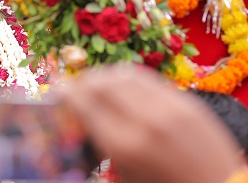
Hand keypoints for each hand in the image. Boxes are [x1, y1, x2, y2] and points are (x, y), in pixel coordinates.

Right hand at [60, 65, 244, 182]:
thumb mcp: (127, 177)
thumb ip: (104, 146)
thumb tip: (84, 119)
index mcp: (126, 145)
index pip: (86, 103)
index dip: (68, 93)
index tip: (59, 91)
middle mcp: (146, 120)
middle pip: (102, 83)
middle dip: (84, 81)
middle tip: (75, 87)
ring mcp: (171, 107)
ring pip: (126, 74)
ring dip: (106, 75)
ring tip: (97, 82)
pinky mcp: (189, 102)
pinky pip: (150, 80)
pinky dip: (130, 79)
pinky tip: (124, 86)